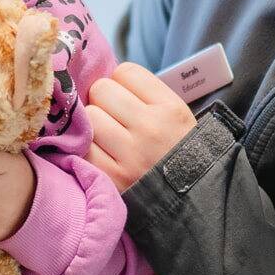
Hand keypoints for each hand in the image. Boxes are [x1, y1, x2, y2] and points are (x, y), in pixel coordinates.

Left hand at [86, 64, 197, 191]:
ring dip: (92, 125)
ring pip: (89, 116)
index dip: (121, 83)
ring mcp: (131, 154)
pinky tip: (99, 153)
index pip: (126, 72)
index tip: (125, 97)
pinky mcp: (112, 178)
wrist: (190, 202)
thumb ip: (145, 96)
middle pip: (101, 90)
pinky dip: (86, 149)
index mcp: (170, 109)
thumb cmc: (177, 153)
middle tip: (112, 117)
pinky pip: (83, 147)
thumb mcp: (177, 118)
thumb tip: (103, 81)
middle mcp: (151, 128)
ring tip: (106, 137)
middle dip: (103, 101)